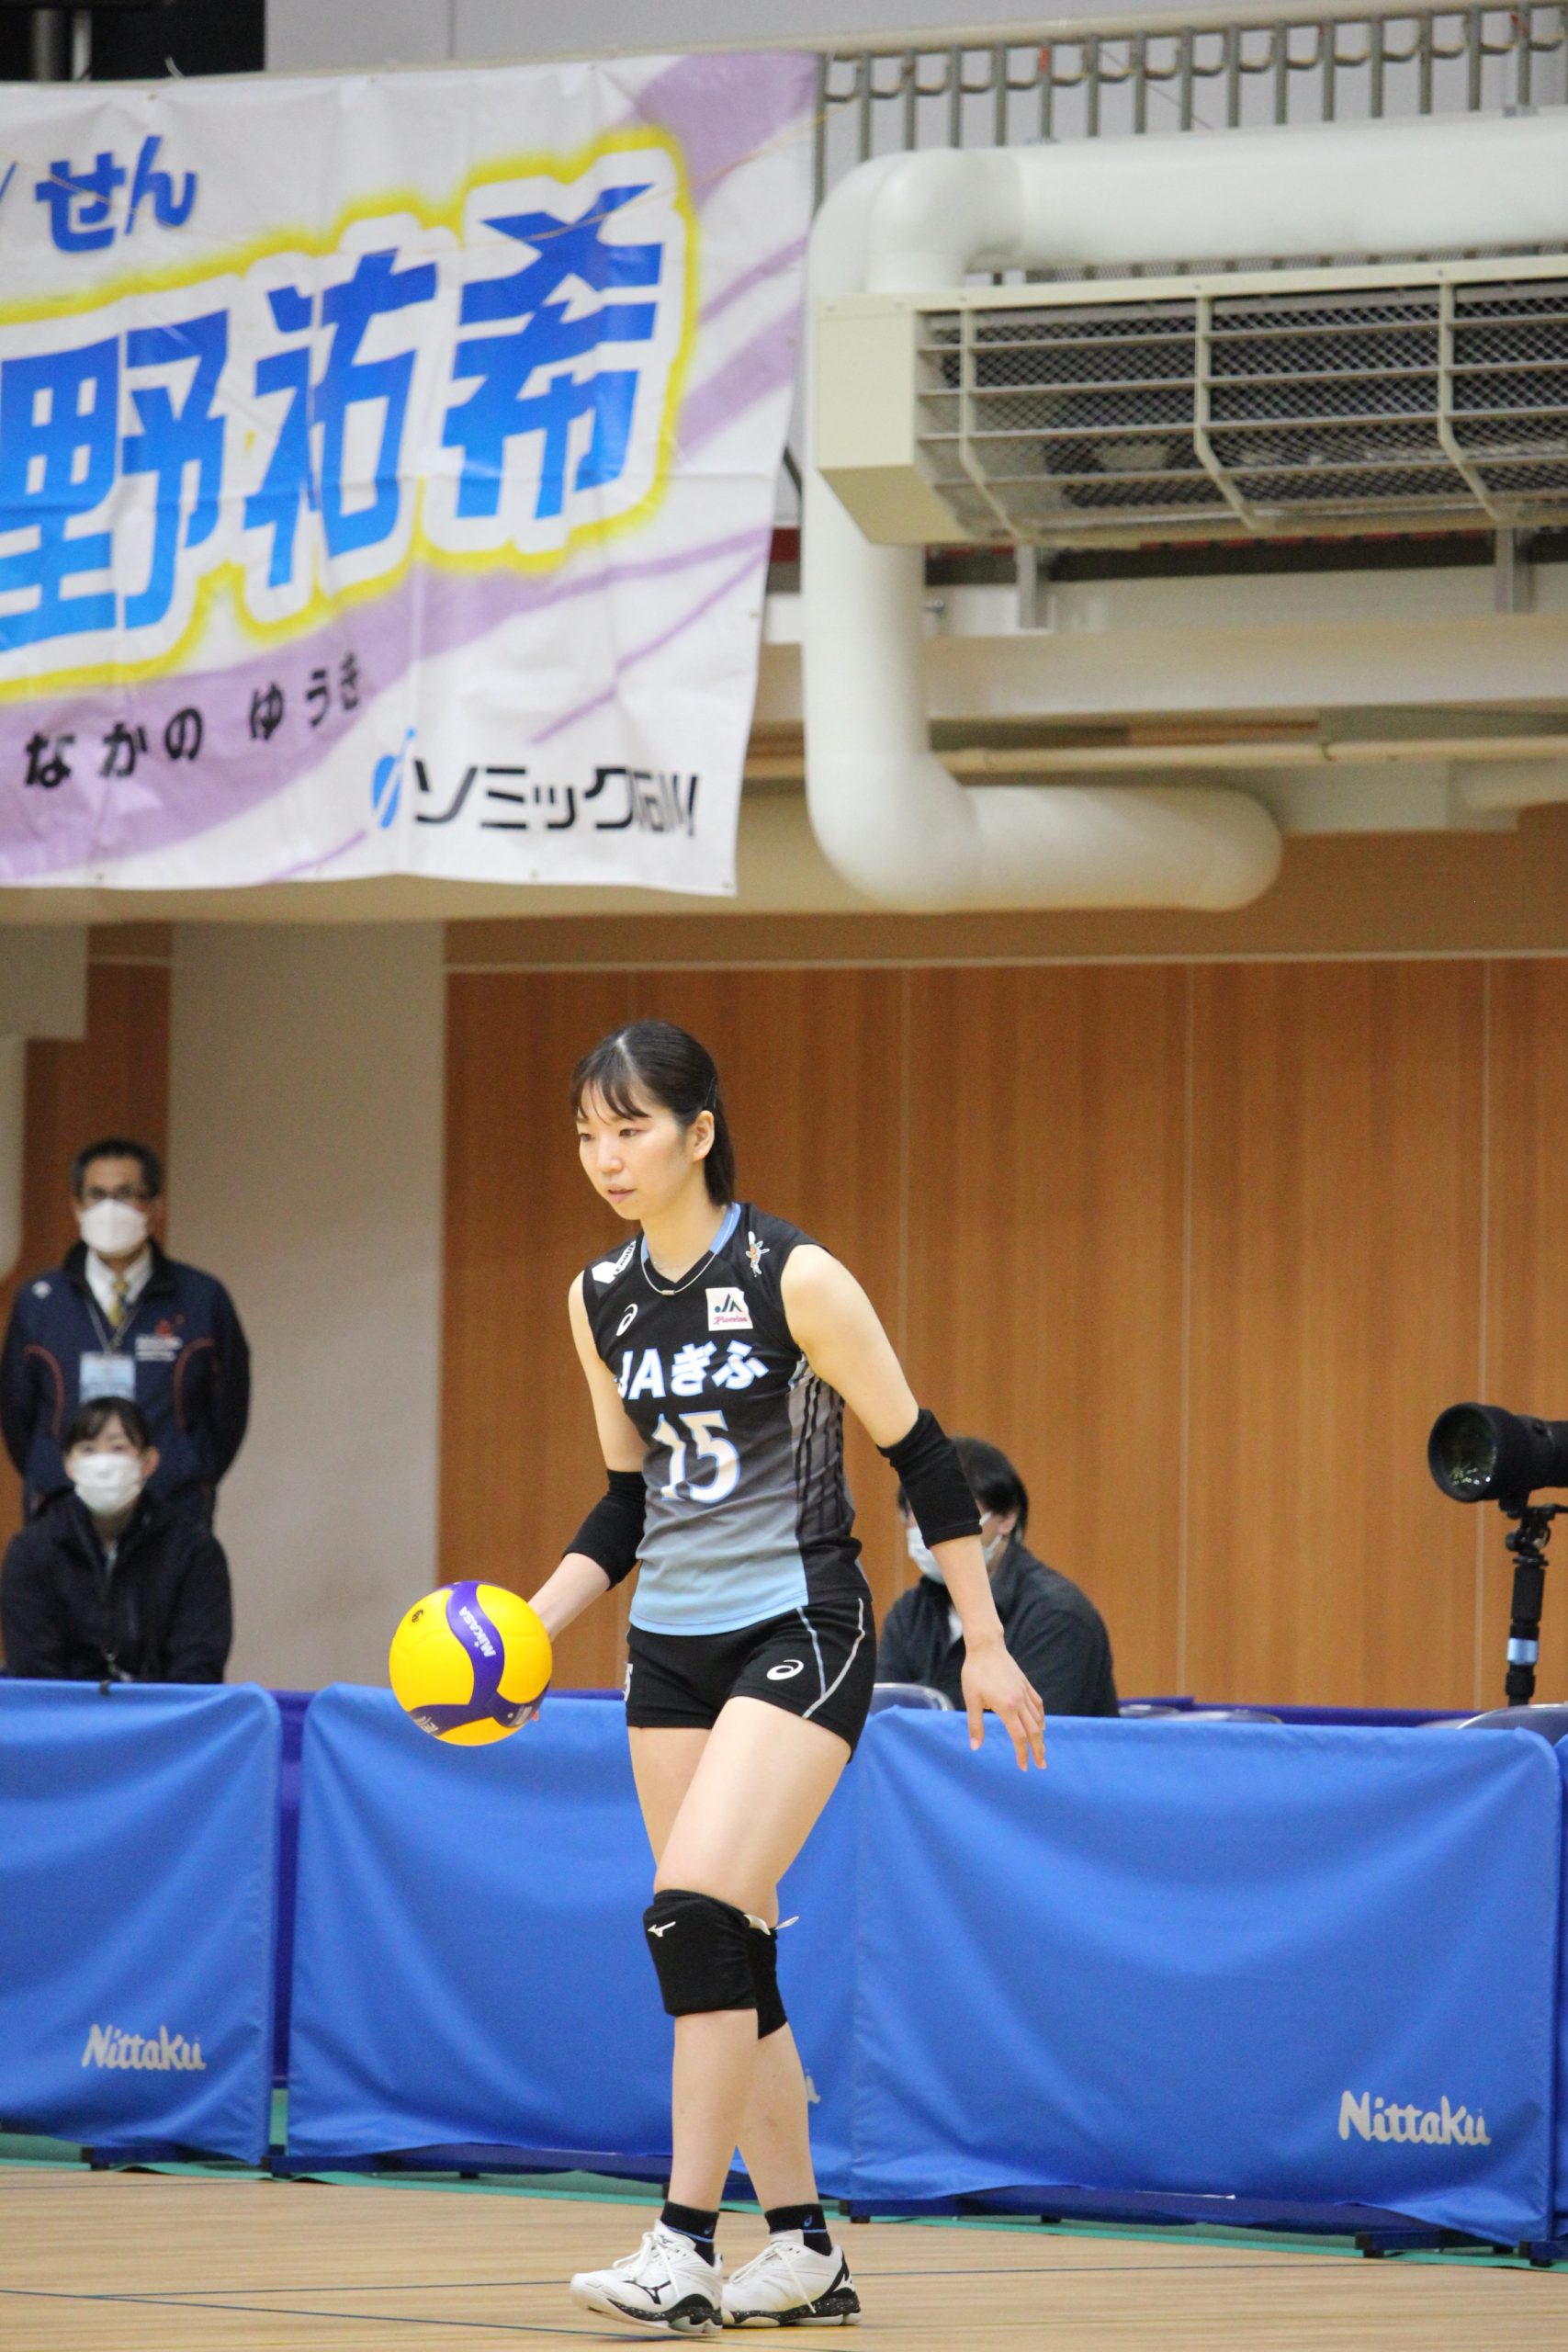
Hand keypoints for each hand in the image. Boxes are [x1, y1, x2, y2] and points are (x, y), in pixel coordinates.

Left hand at [961, 1641, 1045, 1770]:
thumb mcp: (971, 1700)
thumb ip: (975, 1725)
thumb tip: (975, 1747)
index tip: (1023, 1767)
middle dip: (1038, 1750)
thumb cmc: (975, 1673)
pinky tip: (1041, 1724)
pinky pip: (1038, 1705)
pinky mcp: (1026, 1685)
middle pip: (1034, 1731)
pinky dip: (1041, 1717)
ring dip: (1041, 1736)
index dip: (1022, 1754)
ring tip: (1041, 1749)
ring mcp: (1025, 1692)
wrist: (986, 1647)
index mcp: (1007, 1707)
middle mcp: (1020, 1701)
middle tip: (1042, 1766)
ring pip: (1038, 1719)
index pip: (1019, 1737)